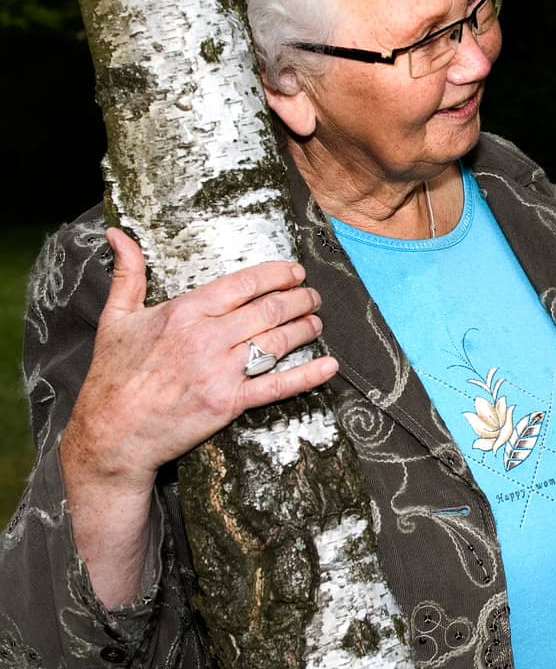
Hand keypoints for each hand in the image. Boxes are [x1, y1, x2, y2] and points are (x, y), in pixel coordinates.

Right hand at [58, 229, 338, 606]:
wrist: (111, 433)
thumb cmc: (113, 374)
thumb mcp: (115, 318)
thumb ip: (127, 274)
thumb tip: (118, 234)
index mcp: (185, 312)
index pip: (245, 283)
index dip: (278, 274)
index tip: (295, 272)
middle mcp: (207, 338)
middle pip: (270, 309)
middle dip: (300, 299)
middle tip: (312, 296)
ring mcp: (220, 372)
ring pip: (278, 341)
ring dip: (305, 328)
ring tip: (316, 321)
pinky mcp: (229, 403)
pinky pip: (277, 386)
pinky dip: (308, 375)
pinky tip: (331, 365)